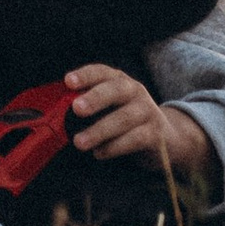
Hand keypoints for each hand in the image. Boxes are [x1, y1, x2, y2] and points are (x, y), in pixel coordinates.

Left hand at [66, 66, 211, 185]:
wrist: (166, 138)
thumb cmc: (127, 119)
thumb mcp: (111, 106)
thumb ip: (89, 105)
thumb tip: (58, 111)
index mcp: (119, 81)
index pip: (102, 72)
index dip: (85, 75)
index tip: (68, 81)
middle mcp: (135, 92)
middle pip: (115, 90)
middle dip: (95, 98)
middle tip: (76, 108)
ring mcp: (147, 112)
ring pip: (123, 118)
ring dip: (99, 130)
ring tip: (79, 142)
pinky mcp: (155, 134)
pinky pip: (134, 139)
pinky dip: (114, 147)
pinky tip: (99, 153)